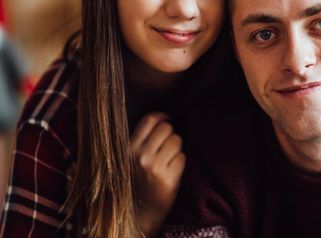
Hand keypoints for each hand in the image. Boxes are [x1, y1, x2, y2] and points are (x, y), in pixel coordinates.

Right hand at [131, 112, 185, 236]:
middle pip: (166, 128)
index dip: (162, 116)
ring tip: (169, 158)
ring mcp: (155, 168)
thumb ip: (141, 141)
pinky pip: (182, 157)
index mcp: (130, 149)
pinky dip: (180, 162)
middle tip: (168, 143)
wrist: (139, 211)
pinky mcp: (168, 179)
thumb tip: (161, 119)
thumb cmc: (137, 181)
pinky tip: (172, 170)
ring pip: (176, 140)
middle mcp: (141, 157)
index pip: (149, 121)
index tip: (167, 119)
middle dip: (171, 133)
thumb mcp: (131, 159)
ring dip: (176, 147)